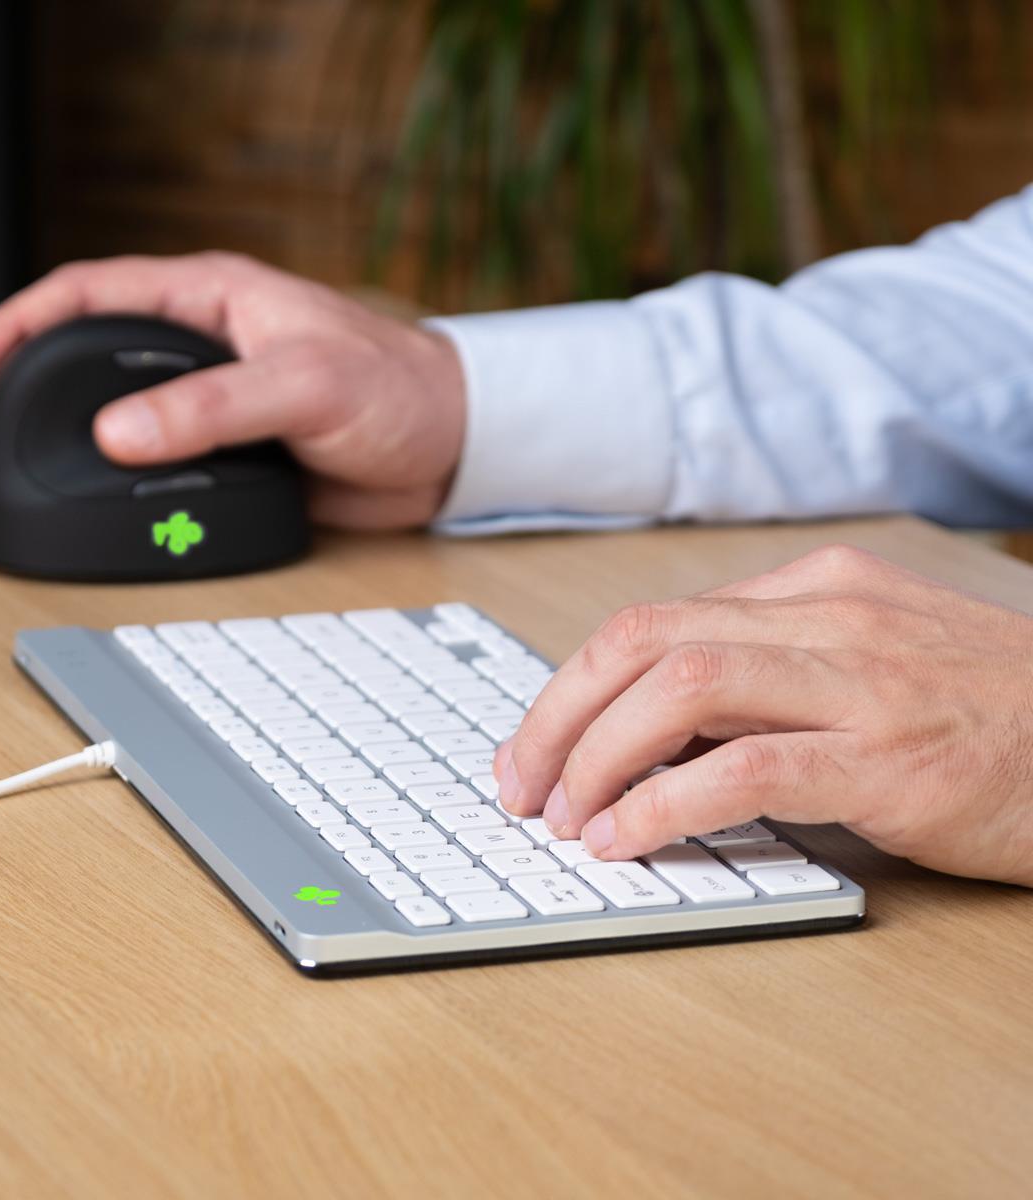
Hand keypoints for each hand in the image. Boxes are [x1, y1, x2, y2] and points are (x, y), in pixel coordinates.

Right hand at [0, 253, 465, 528]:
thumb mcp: (306, 385)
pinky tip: (80, 508)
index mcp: (214, 300)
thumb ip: (215, 407)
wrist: (453, 447)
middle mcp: (204, 348)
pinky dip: (111, 489)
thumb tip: (120, 433)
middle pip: (82, 366)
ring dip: (53, 451)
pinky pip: (157, 470)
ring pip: (111, 422)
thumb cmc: (399, 389)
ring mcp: (213, 405)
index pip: (91, 297)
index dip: (19, 328)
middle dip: (13, 401)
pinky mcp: (231, 456)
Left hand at [496, 544, 1032, 886]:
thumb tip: (647, 734)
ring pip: (680, 689)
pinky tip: (627, 837)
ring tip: (564, 815)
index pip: (650, 623)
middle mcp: (824, 617)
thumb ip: (766, 679)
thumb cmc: (980, 710)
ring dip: (597, 757)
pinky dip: (665, 804)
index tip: (532, 745)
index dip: (571, 686)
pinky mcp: (887, 757)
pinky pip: (745, 768)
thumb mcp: (863, 664)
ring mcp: (857, 680)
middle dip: (557, 715)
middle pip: (642, 643)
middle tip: (520, 783)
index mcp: (810, 591)